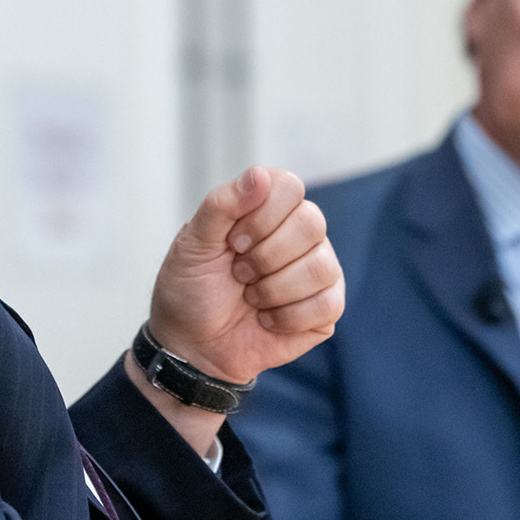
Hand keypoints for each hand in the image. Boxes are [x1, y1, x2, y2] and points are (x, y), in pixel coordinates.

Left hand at [148, 167, 343, 383]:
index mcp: (269, 207)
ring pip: (321, 267)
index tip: (233, 242)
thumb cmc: (191, 288)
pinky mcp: (327, 307)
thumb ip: (222, 204)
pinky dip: (286, 317)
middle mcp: (300, 232)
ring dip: (273, 290)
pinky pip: (327, 304)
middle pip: (311, 223)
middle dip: (264, 257)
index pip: (290, 187)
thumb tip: (260, 175)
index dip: (261, 216)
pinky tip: (267, 318)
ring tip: (251, 297)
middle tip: (239, 273)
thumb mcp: (193, 242)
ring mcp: (318, 269)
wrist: (192, 343)